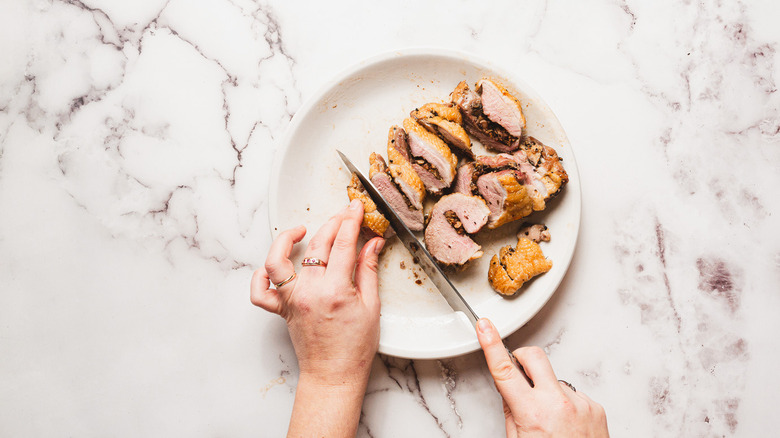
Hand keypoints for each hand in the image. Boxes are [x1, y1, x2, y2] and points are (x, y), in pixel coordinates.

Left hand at [250, 199, 383, 386]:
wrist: (334, 375)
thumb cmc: (355, 347)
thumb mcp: (372, 306)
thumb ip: (368, 271)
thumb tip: (372, 244)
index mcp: (336, 291)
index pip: (343, 244)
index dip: (350, 221)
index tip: (356, 208)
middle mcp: (310, 292)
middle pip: (316, 245)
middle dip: (332, 223)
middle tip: (344, 215)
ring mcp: (292, 301)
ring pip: (277, 261)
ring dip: (285, 240)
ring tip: (300, 229)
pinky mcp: (282, 310)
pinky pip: (260, 291)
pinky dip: (260, 276)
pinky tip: (274, 264)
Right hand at [476, 318, 608, 437]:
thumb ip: (512, 412)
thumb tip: (509, 391)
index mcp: (533, 413)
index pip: (505, 370)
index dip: (492, 344)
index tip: (485, 326)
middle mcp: (557, 403)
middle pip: (534, 357)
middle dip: (522, 357)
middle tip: (517, 369)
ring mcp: (579, 402)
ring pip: (553, 379)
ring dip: (546, 391)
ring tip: (549, 420)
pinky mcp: (595, 406)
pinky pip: (572, 394)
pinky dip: (565, 404)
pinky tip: (565, 424)